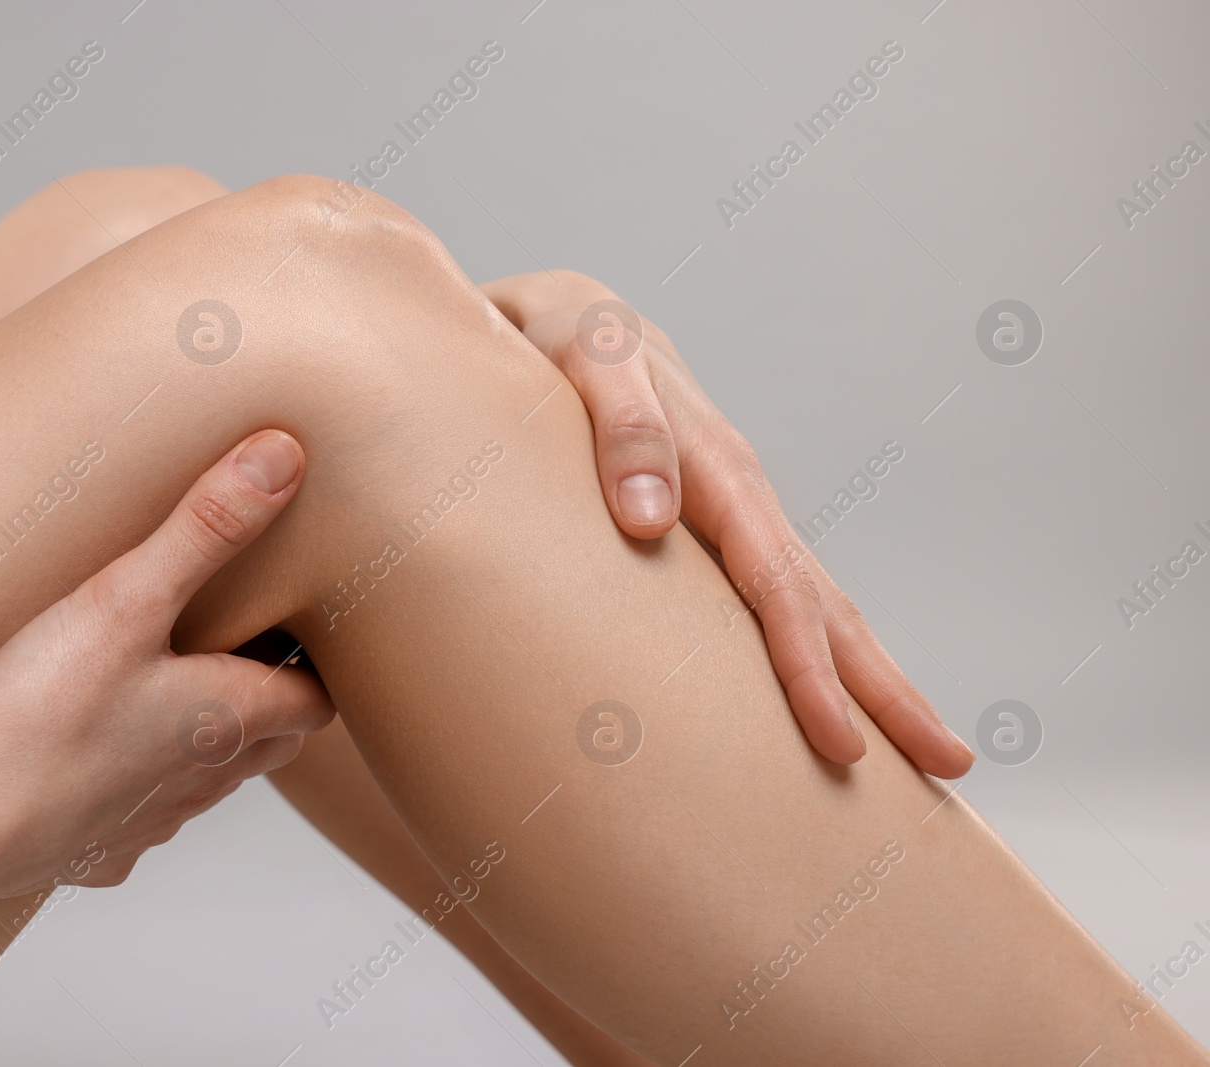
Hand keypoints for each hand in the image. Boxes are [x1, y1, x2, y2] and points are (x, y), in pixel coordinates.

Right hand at [0, 430, 334, 902]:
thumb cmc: (37, 720)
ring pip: (203, 779)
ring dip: (197, 735)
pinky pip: (130, 816)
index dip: (313, 663)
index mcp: (229, 721)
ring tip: (154, 679)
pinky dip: (125, 781)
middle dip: (264, 692)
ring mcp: (149, 825)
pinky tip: (79, 748)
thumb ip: (204, 529)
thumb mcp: (123, 601)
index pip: (315, 699)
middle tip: (231, 637)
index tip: (292, 624)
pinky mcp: (92, 853)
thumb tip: (283, 458)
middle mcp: (204, 783)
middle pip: (269, 740)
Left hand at [482, 271, 972, 777]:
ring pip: (811, 607)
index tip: (844, 748)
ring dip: (864, 680)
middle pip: (827, 608)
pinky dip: (809, 653)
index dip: (812, 672)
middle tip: (950, 772)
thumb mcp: (582, 357)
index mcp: (720, 469)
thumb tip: (653, 519)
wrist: (565, 317)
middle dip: (886, 693)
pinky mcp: (710, 530)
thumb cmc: (564, 337)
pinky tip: (818, 697)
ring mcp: (733, 519)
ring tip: (914, 759)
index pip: (779, 590)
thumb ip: (620, 424)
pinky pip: (771, 598)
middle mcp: (743, 501)